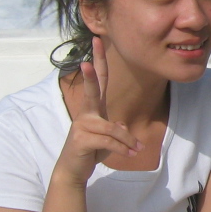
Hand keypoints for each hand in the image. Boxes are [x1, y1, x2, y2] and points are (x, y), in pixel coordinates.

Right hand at [55, 36, 143, 186]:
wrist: (73, 171)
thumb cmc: (91, 151)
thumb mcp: (108, 139)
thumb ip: (115, 128)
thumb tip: (120, 124)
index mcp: (94, 108)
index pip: (99, 79)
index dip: (99, 60)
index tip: (97, 40)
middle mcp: (86, 113)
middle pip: (92, 90)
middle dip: (90, 74)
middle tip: (85, 61)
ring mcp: (82, 125)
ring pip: (113, 128)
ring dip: (128, 141)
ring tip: (137, 150)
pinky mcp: (81, 139)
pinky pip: (109, 141)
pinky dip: (123, 148)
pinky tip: (130, 154)